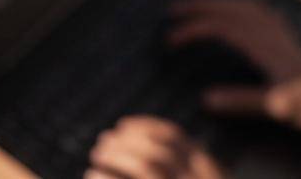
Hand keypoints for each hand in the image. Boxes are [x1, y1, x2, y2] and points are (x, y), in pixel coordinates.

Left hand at [86, 116, 222, 178]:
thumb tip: (141, 143)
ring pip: (147, 166)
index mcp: (209, 170)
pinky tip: (91, 175)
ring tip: (96, 157)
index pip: (174, 136)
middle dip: (125, 143)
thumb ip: (186, 167)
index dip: (144, 127)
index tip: (122, 125)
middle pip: (157, 149)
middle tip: (102, 142)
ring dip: (116, 157)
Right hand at [166, 0, 300, 130]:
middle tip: (173, 9)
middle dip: (201, 5)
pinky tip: (241, 12)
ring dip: (220, 2)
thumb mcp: (279, 107)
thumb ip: (243, 101)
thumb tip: (205, 98)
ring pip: (246, 6)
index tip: (170, 40)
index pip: (222, 27)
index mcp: (266, 48)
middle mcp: (273, 34)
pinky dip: (243, 6)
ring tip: (199, 6)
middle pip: (232, 8)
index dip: (194, 29)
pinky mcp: (290, 41)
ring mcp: (283, 35)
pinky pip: (262, 12)